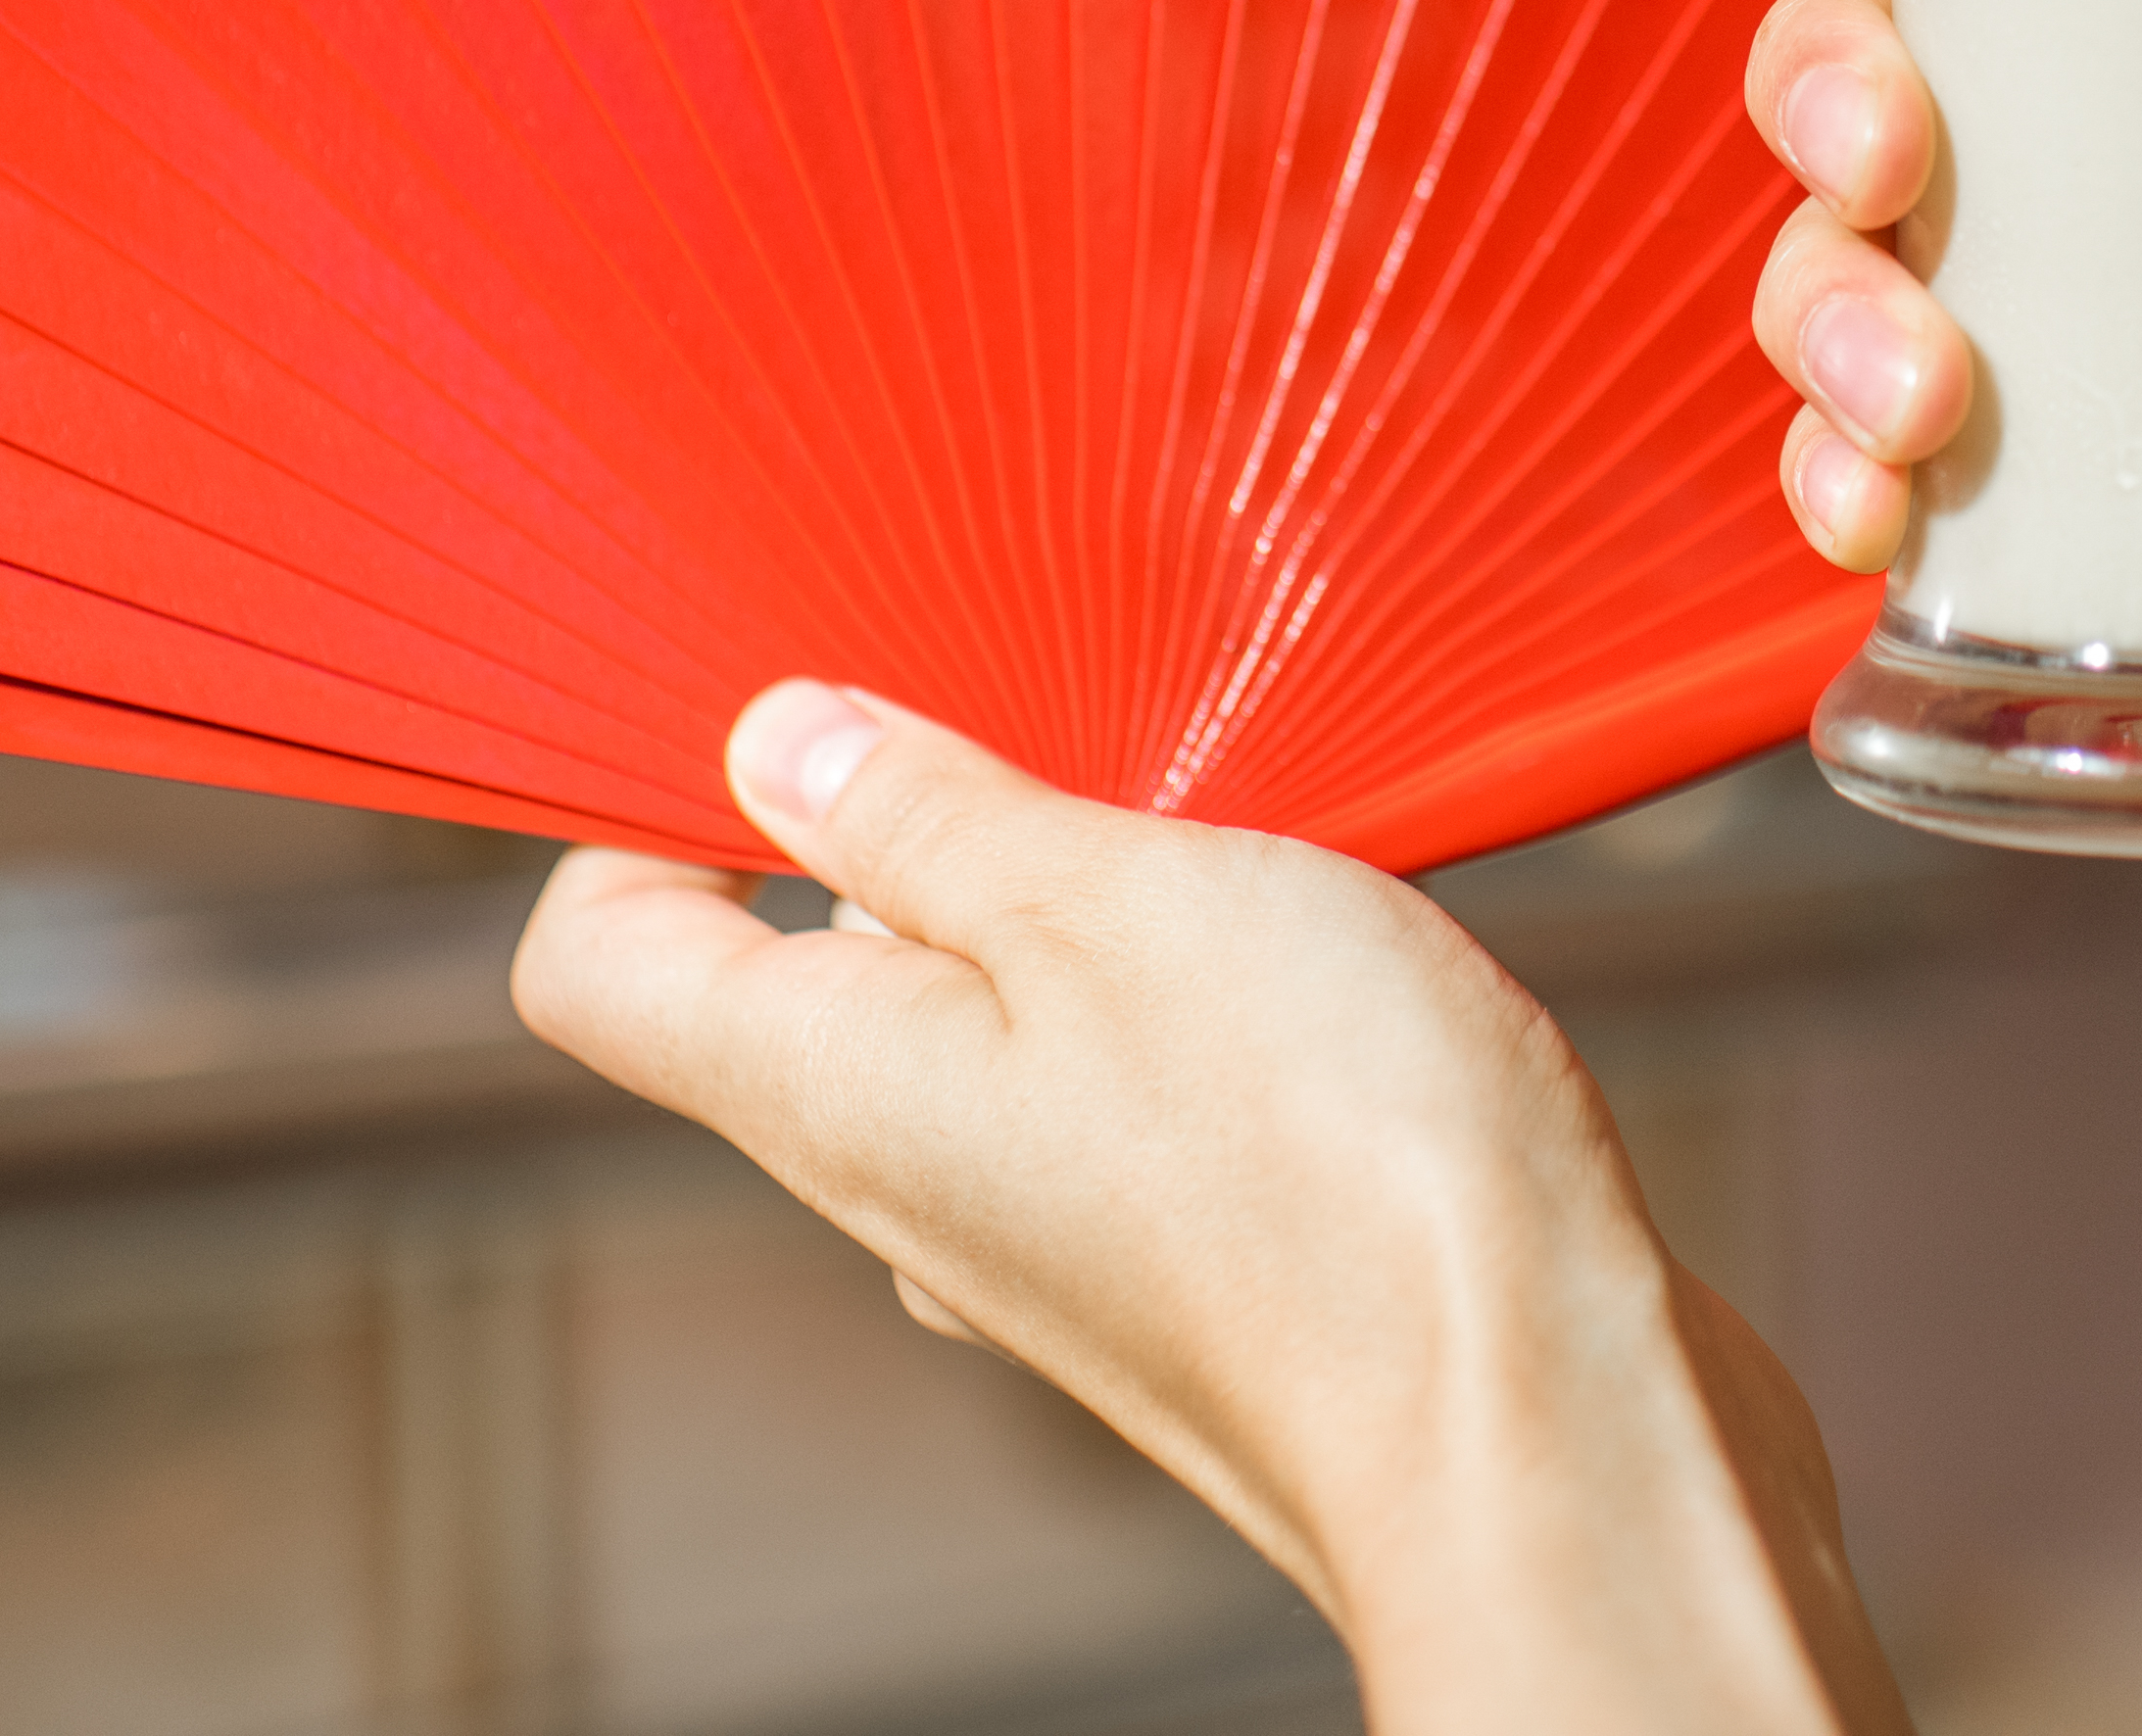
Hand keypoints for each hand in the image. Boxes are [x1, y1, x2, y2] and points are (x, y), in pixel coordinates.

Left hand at [514, 684, 1902, 1735]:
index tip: (783, 718)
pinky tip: (1316, 961)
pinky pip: (1119, 1096)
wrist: (1541, 1421)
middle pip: (805, 982)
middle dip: (912, 828)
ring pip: (987, 1029)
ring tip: (1226, 841)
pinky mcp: (1187, 1272)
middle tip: (1069, 726)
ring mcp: (1047, 1245)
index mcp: (832, 1092)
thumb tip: (768, 744)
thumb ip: (927, 819)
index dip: (639, 818)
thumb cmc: (1328, 1159)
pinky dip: (1185, 1000)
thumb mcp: (1108, 902)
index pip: (600, 959)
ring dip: (1078, 911)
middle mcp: (907, 1187)